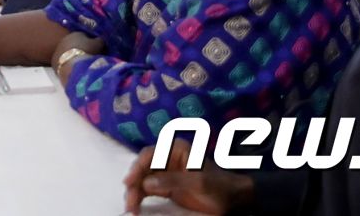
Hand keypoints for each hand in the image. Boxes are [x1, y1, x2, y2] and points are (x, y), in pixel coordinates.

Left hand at [50, 32, 103, 81]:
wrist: (73, 66)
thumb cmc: (87, 52)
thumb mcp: (98, 44)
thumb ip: (99, 40)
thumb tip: (101, 38)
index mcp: (74, 33)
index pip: (83, 35)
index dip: (89, 42)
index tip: (94, 48)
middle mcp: (63, 40)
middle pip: (73, 44)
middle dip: (79, 49)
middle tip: (86, 56)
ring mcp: (57, 51)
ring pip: (66, 53)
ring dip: (72, 57)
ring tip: (80, 64)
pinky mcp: (53, 62)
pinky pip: (62, 62)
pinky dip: (66, 64)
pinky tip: (72, 70)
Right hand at [123, 138, 253, 214]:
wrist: (231, 199)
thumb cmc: (218, 187)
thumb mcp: (198, 183)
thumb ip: (173, 182)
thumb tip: (146, 184)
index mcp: (175, 149)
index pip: (150, 155)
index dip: (136, 168)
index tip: (129, 182)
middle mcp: (166, 157)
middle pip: (142, 168)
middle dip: (133, 185)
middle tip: (129, 203)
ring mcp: (164, 172)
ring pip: (141, 180)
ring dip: (134, 194)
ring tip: (130, 209)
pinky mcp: (163, 186)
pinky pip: (146, 190)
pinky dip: (139, 198)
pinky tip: (135, 208)